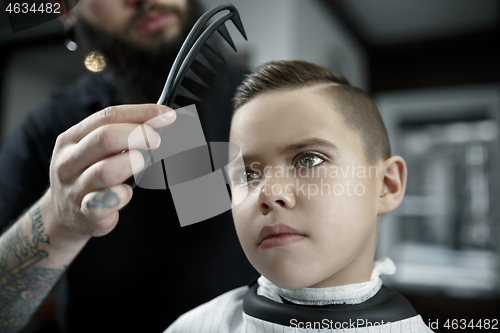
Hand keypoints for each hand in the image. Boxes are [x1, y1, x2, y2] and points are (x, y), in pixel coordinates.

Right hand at [47, 104, 175, 237]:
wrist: (64, 216)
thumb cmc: (87, 176)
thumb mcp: (92, 151)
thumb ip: (118, 135)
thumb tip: (157, 120)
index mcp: (71, 139)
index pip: (108, 116)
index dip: (141, 113)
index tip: (166, 115)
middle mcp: (69, 161)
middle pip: (104, 138)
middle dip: (138, 134)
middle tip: (156, 140)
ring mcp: (75, 188)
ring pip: (106, 170)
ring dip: (131, 163)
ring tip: (142, 163)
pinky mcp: (85, 212)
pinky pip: (104, 202)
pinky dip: (121, 195)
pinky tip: (127, 192)